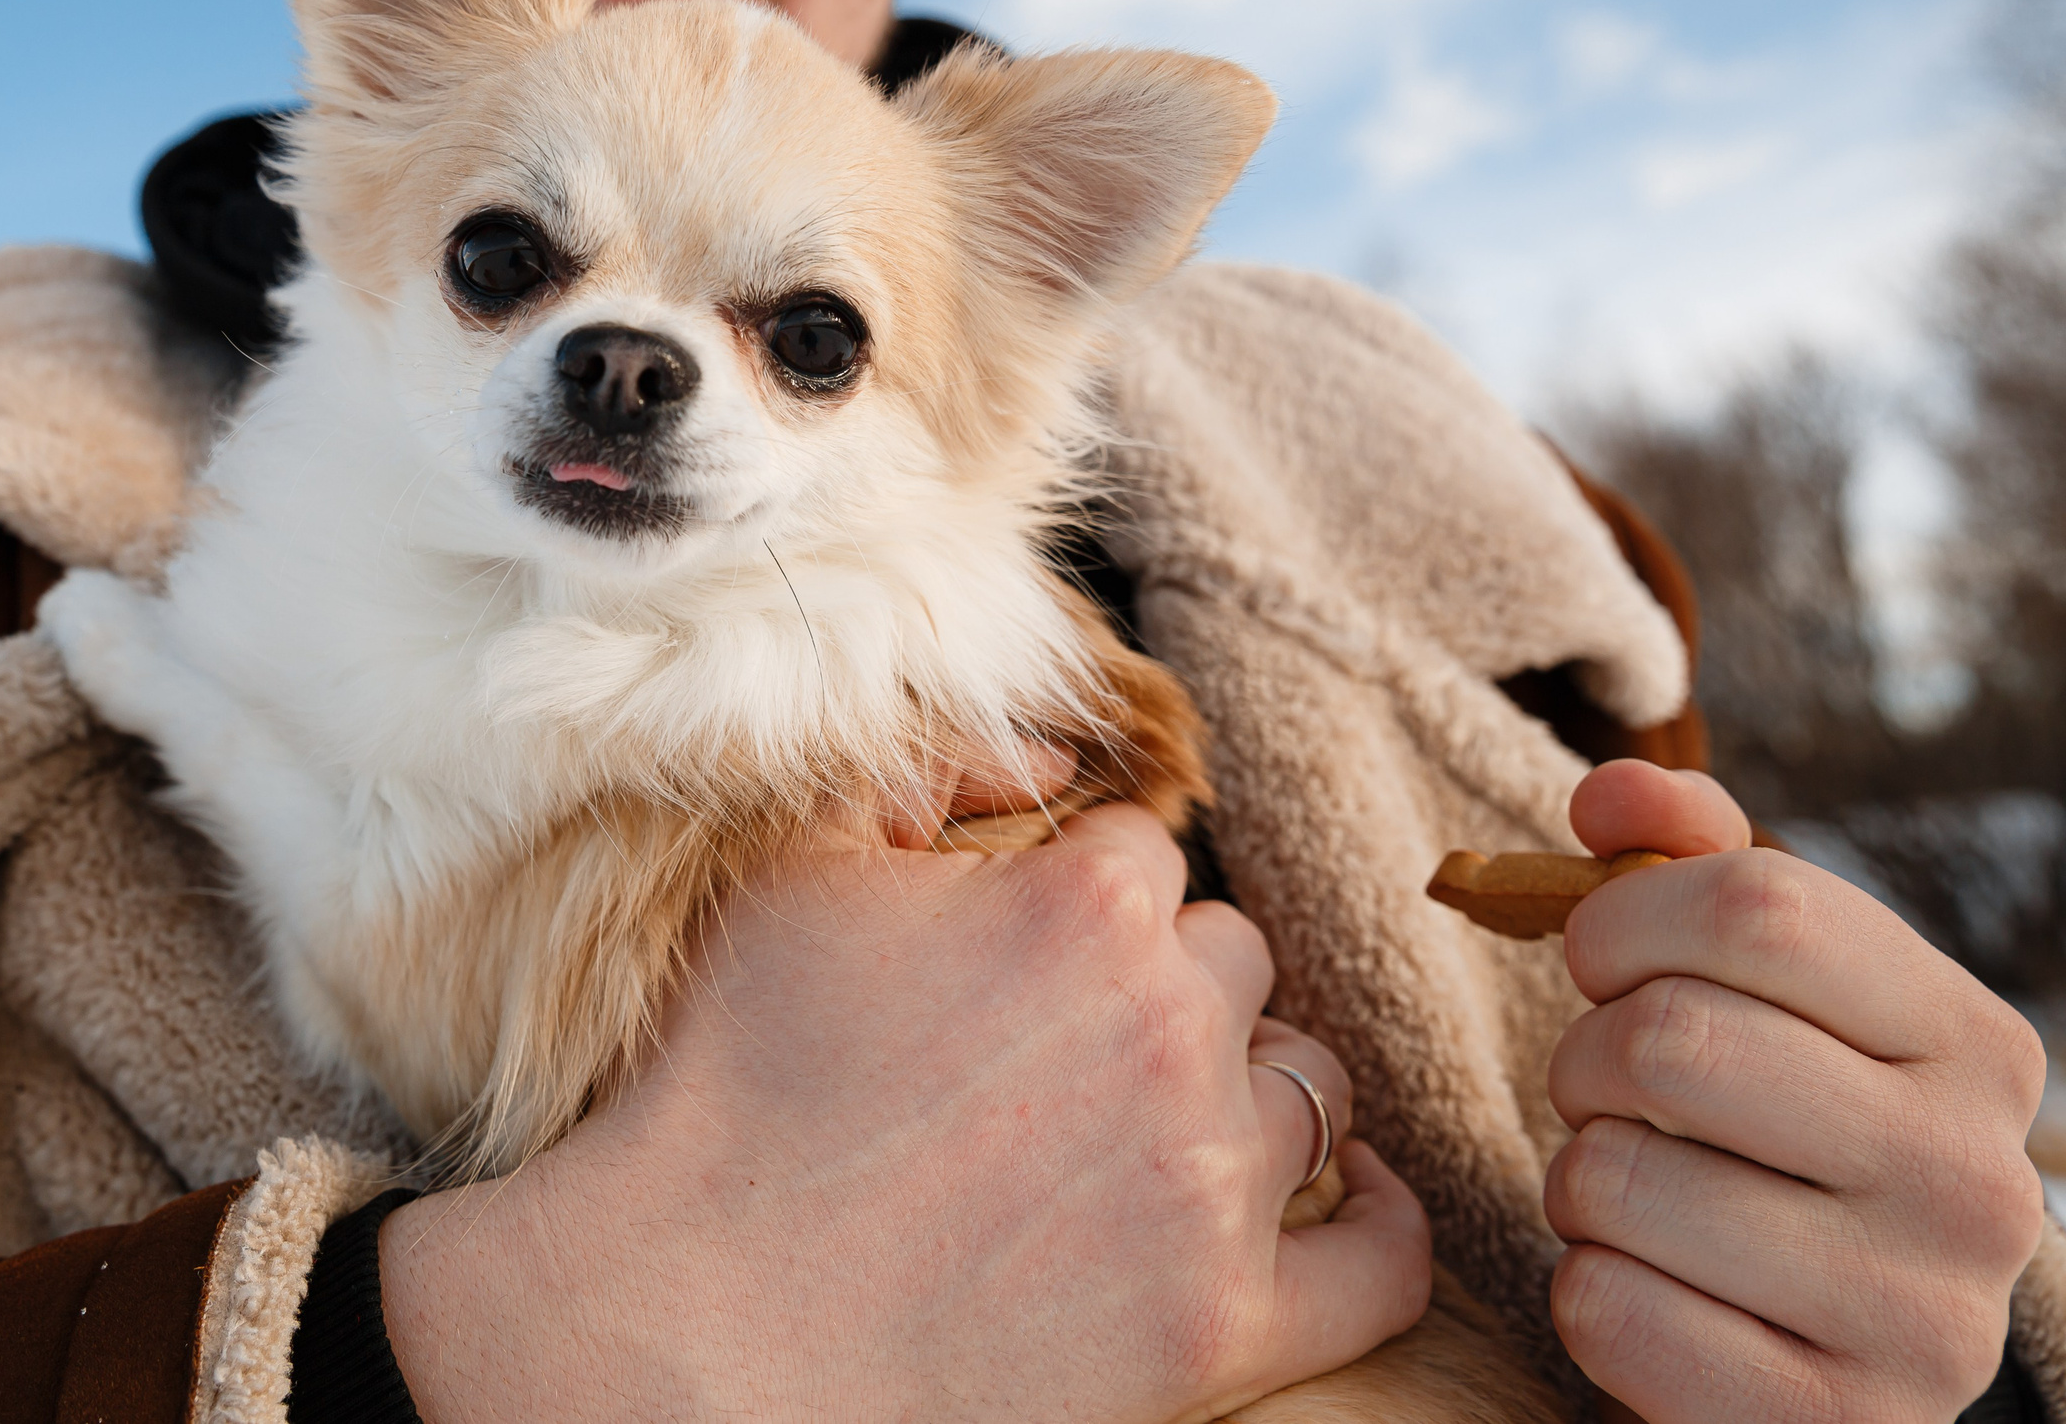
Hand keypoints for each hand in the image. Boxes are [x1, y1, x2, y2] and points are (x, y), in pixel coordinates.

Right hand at [379, 801, 1432, 1422]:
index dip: (1083, 901)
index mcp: (1089, 899)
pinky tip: (1347, 1199)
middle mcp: (1177, 1022)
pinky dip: (1376, 1226)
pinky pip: (1379, 1267)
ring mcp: (1212, 1180)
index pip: (1151, 857)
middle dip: (1166, 987)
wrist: (695, 1320)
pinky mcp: (1229, 1327)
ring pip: (1306, 1088)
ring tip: (1155, 1125)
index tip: (1027, 957)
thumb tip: (1053, 747)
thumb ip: (934, 767)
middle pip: (1235, 962)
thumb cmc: (730, 1084)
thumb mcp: (798, 869)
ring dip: (1241, 1090)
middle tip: (1065, 1048)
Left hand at [1545, 760, 2049, 1421]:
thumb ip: (1692, 865)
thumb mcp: (1765, 994)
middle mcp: (1978, 1183)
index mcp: (1973, 1044)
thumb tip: (1610, 792)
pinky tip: (1656, 1292)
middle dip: (1585, 1057)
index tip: (1600, 959)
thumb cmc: (1775, 1142)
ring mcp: (1922, 1322)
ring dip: (1578, 1181)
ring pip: (1613, 1178)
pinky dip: (1586, 1288)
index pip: (1759, 905)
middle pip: (1671, 1037)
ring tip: (1642, 1199)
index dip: (1624, 918)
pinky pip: (1606, 1307)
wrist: (1821, 1360)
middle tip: (1610, 1094)